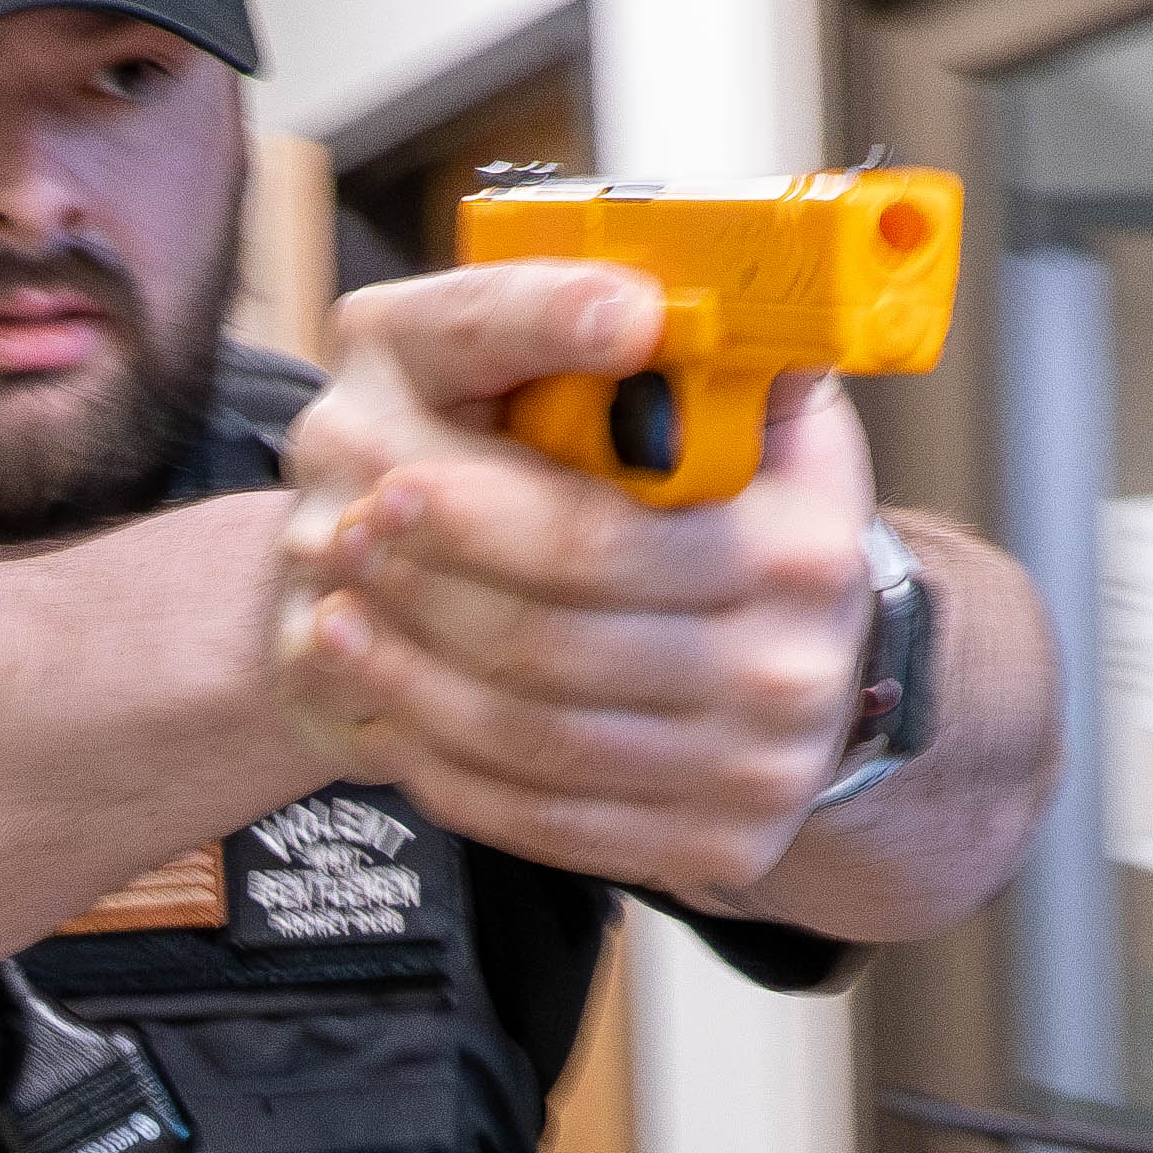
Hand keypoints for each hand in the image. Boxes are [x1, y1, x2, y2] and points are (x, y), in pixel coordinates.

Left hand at [267, 262, 876, 901]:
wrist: (817, 668)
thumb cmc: (752, 511)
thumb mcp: (763, 412)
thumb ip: (706, 352)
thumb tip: (640, 303)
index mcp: (801, 547)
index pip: (601, 541)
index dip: (481, 518)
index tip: (391, 483)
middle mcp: (790, 671)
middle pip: (549, 647)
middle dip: (427, 593)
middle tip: (339, 539)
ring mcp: (753, 774)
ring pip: (530, 738)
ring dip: (411, 680)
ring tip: (335, 618)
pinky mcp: (710, 849)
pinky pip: (544, 818)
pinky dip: (450, 770)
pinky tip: (390, 714)